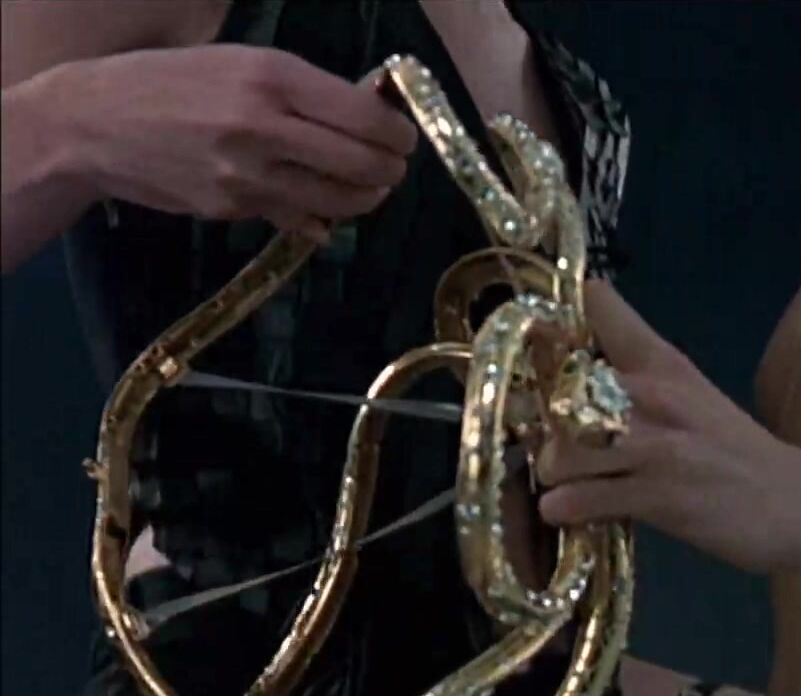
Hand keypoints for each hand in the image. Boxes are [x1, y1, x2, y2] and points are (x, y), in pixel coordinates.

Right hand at [56, 44, 416, 240]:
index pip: (365, 116)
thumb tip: (367, 111)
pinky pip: (300, 220)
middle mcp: (263, 125)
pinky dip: (320, 217)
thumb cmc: (169, 82)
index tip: (403, 138)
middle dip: (390, 170)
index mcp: (270, 77)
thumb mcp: (239, 63)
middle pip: (363, 164)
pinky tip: (317, 205)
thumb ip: (303, 89)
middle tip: (391, 168)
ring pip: (340, 201)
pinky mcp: (232, 207)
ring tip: (365, 187)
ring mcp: (247, 173)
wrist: (89, 122)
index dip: (397, 133)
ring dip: (365, 198)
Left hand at [536, 280, 800, 574]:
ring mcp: (656, 447)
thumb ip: (643, 391)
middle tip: (547, 446)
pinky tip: (572, 514)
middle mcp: (655, 394)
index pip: (601, 309)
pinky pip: (582, 500)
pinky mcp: (659, 496)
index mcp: (666, 364)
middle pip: (560, 389)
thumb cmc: (745, 458)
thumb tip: (577, 395)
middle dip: (542, 422)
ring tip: (564, 485)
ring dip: (551, 474)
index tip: (538, 341)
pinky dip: (566, 510)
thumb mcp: (696, 402)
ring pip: (561, 450)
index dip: (557, 319)